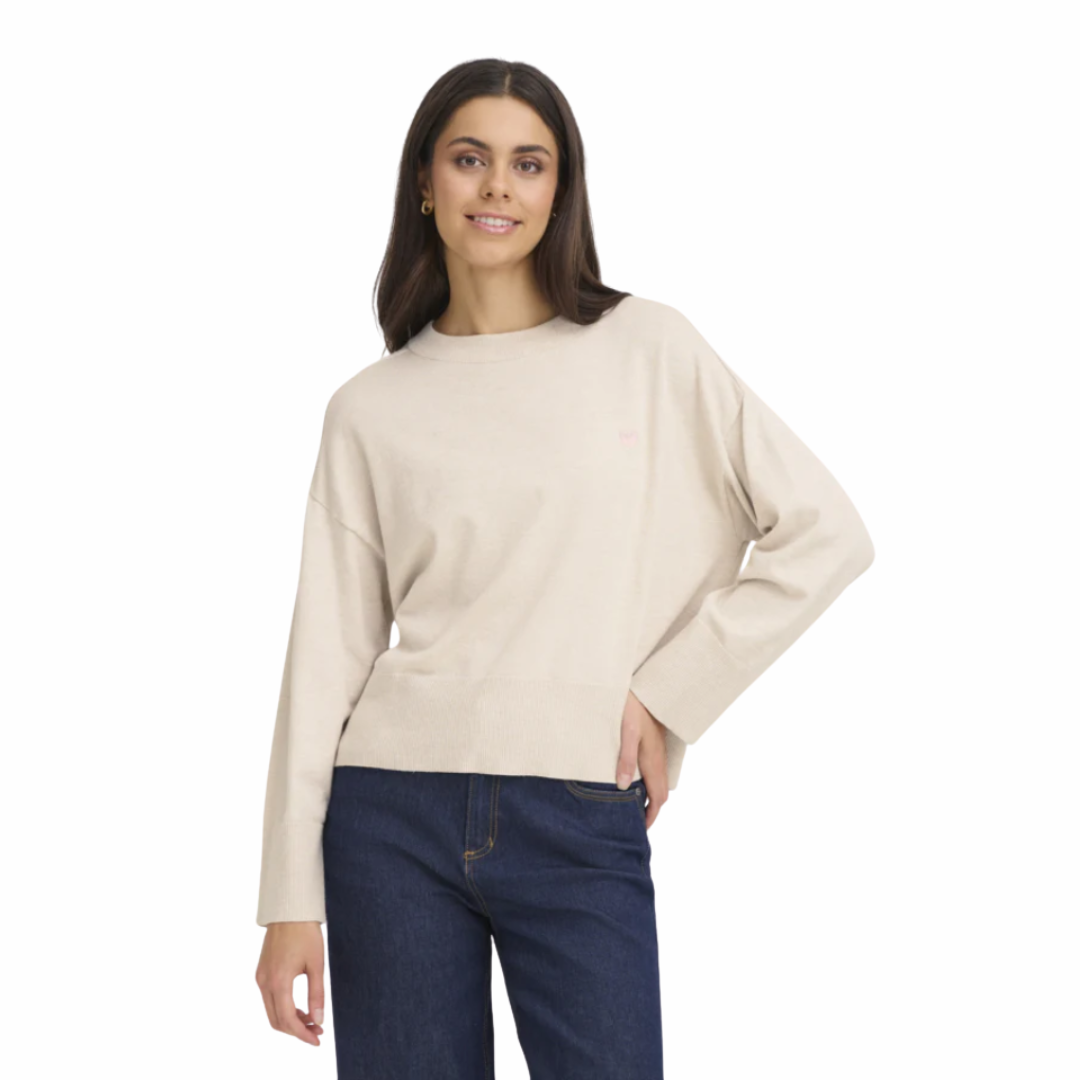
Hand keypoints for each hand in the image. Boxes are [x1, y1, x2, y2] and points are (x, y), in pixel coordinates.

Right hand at [255, 921, 325, 1044]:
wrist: (289, 909)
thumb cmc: (306, 933)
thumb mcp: (316, 964)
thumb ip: (317, 994)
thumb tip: (319, 1019)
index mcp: (279, 981)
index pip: (288, 1020)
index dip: (303, 1034)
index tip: (318, 1039)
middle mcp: (265, 982)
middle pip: (277, 1021)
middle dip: (297, 1031)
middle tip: (317, 1031)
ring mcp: (260, 977)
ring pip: (272, 1012)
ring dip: (290, 1020)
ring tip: (312, 1020)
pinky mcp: (261, 972)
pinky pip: (270, 999)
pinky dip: (283, 1008)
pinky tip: (300, 1007)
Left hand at [618, 691, 669, 827]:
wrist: (645, 688)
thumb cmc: (633, 708)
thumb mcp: (626, 733)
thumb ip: (625, 759)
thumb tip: (624, 787)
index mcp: (653, 761)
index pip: (658, 797)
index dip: (651, 816)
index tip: (640, 829)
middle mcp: (658, 760)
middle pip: (660, 793)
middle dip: (651, 811)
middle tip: (635, 823)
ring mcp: (656, 752)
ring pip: (657, 782)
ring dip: (650, 797)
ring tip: (633, 807)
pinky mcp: (652, 745)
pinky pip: (653, 771)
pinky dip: (648, 784)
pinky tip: (633, 781)